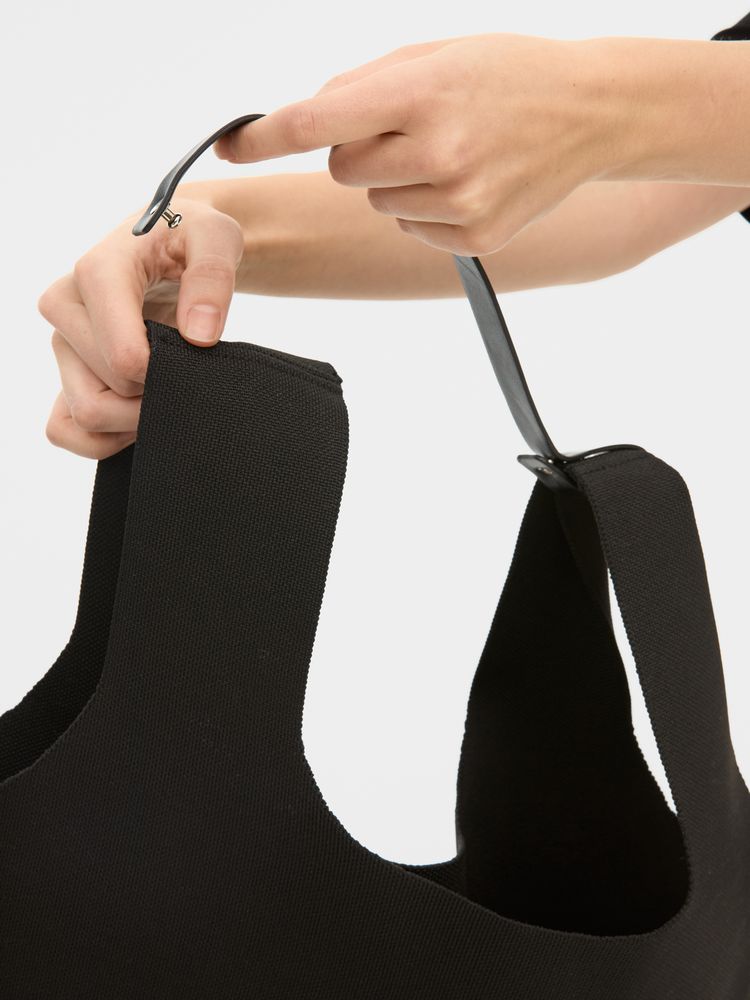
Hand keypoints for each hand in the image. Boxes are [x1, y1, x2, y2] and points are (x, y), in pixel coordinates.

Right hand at [38, 197, 242, 458]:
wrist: (173, 242)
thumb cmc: (191, 238)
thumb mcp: (217, 238)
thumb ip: (213, 278)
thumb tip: (199, 336)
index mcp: (97, 273)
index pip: (124, 358)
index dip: (164, 376)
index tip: (191, 355)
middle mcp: (66, 308)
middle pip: (102, 397)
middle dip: (152, 400)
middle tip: (186, 375)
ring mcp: (62, 343)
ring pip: (84, 417)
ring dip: (131, 423)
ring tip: (165, 391)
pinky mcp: (64, 370)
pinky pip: (65, 429)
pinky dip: (105, 437)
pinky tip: (139, 415)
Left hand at [214, 35, 616, 255]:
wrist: (590, 112)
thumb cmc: (508, 73)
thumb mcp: (435, 54)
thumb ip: (364, 86)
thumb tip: (307, 120)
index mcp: (420, 92)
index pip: (316, 122)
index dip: (263, 138)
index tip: (228, 148)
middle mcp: (438, 151)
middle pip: (342, 169)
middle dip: (357, 149)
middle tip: (408, 127)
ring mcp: (459, 201)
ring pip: (375, 202)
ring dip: (394, 180)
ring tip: (449, 151)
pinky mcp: (475, 236)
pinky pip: (410, 228)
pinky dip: (424, 209)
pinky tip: (465, 182)